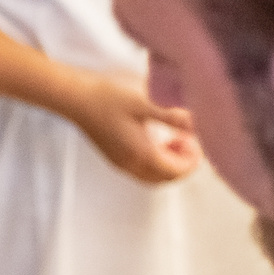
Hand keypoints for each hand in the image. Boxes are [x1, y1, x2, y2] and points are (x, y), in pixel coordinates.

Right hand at [66, 72, 197, 183]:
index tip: (196, 138)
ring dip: (168, 163)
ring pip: (153, 176)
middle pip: (165, 178)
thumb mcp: (145, 101)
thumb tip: (200, 125)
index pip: (176, 171)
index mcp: (141, 155)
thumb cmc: (107, 96)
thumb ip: (174, 116)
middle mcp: (130, 165)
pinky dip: (155, 160)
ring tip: (174, 139)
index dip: (192, 159)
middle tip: (189, 141)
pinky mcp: (113, 156)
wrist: (74, 97)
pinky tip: (154, 139)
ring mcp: (120, 162)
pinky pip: (141, 169)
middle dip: (182, 164)